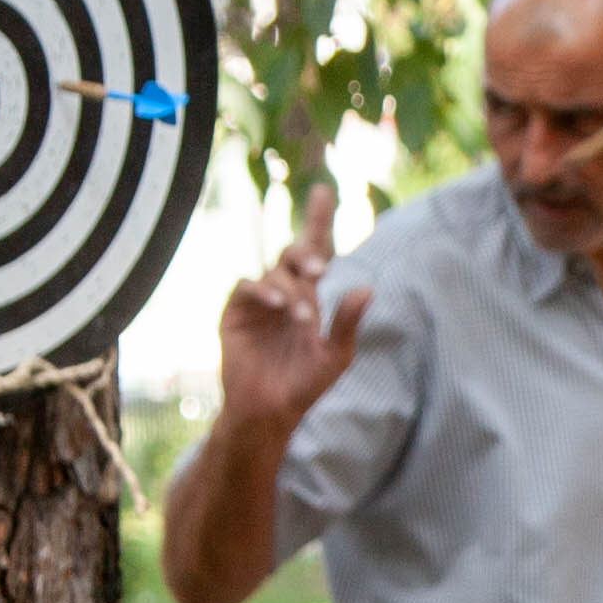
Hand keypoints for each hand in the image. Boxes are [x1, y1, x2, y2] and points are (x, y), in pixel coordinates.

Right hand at [215, 184, 369, 433]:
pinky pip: (245, 286)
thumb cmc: (304, 385)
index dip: (319, 220)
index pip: (316, 251)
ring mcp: (258, 301)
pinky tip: (279, 305)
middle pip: (293, 253)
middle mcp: (284, 292)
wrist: (270, 411)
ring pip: (274, 271)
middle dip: (306, 254)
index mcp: (309, 296)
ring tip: (303, 316)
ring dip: (292, 288)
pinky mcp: (234, 313)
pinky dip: (263, 291)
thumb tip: (367, 287)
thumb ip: (348, 322)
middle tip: (318, 271)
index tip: (325, 191)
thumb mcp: (335, 356)